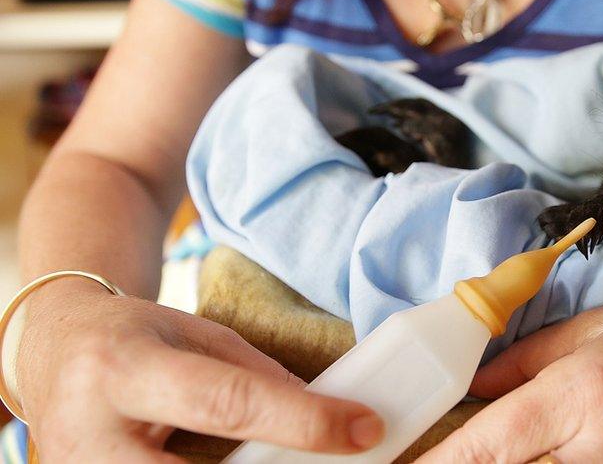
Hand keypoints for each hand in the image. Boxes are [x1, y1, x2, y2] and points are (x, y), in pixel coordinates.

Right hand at [16, 279, 383, 462]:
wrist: (53, 355)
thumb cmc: (137, 338)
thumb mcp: (199, 336)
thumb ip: (257, 378)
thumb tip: (329, 419)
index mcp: (125, 368)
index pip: (227, 402)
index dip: (303, 421)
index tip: (365, 428)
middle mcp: (93, 435)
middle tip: (341, 459)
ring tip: (302, 460)